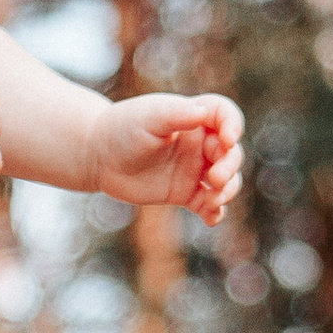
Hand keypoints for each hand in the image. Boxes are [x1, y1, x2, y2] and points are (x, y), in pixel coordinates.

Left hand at [89, 89, 243, 224]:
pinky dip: (215, 212)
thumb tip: (203, 113)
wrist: (99, 156)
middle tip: (214, 177)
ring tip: (214, 199)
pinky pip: (208, 204)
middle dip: (229, 165)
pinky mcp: (185, 193)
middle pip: (230, 153)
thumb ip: (177, 114)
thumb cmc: (123, 129)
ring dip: (227, 190)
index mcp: (194, 118)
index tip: (227, 139)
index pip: (225, 115)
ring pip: (226, 181)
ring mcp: (194, 169)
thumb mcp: (150, 117)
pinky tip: (211, 218)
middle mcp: (199, 144)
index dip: (233, 125)